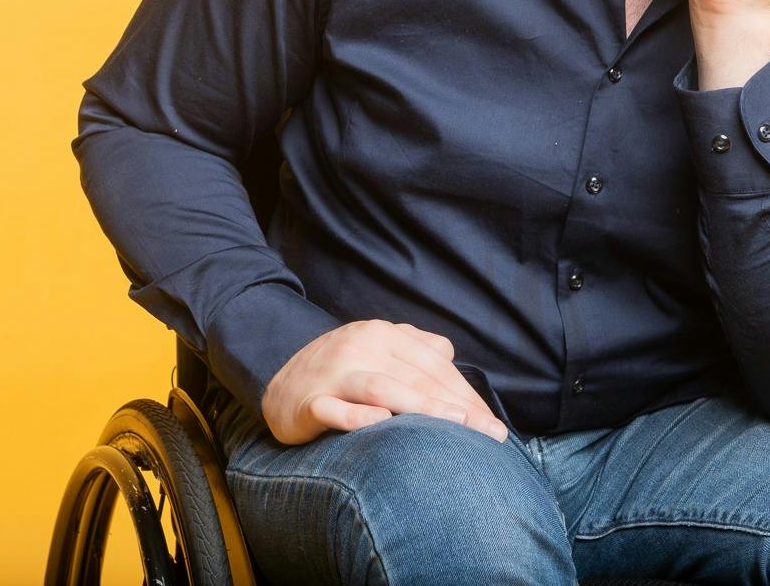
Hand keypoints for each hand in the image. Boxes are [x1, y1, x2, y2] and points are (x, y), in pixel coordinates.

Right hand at [260, 319, 509, 445]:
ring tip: (457, 423)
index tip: (493, 425)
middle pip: (417, 376)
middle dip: (458, 406)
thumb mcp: (374, 348)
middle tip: (490, 434)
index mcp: (381, 334)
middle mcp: (360, 347)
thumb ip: (412, 347)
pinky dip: (358, 417)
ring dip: (422, 405)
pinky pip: (336, 410)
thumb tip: (449, 354)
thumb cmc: (338, 370)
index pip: (434, 365)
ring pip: (384, 388)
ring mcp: (334, 373)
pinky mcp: (310, 401)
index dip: (466, 394)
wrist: (276, 380)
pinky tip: (382, 423)